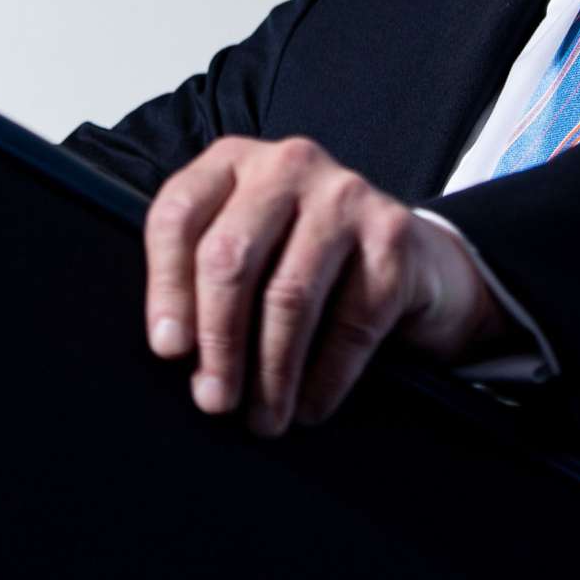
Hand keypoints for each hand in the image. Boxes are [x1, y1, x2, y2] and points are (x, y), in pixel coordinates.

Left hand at [143, 135, 511, 435]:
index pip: (179, 216)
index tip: (169, 350)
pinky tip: (309, 406)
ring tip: (264, 418)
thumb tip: (177, 352)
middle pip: (232, 256)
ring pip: (289, 294)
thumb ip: (205, 276)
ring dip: (272, 371)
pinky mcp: (393, 237)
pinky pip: (351, 321)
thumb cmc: (303, 258)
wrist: (412, 261)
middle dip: (219, 339)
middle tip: (214, 400)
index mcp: (233, 161)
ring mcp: (345, 195)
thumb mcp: (249, 246)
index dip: (167, 288)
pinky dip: (326, 376)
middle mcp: (288, 165)